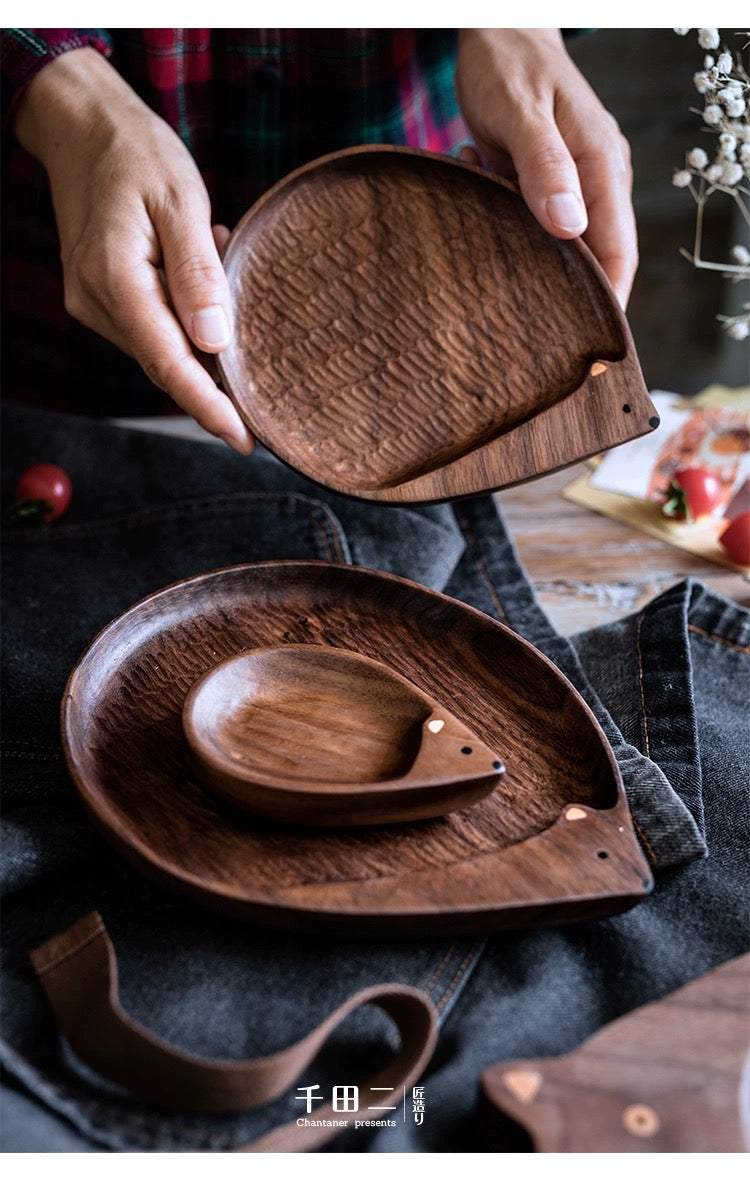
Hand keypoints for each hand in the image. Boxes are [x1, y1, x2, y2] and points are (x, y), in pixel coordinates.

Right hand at [12, 48, 253, 452]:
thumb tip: (216, 341)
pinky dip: (185, 315)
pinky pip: (152, 325)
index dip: (208, 408)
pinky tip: (200, 268)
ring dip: (202, 334)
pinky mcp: (101, 297)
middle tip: (262, 381)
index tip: (243, 438)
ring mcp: (93, 302)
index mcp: (116, 279)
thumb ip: (199, 272)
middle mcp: (97, 301)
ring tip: (221, 264)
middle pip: (166, 365)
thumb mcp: (180, 201)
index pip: (169, 365)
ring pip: (161, 347)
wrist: (81, 125)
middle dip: (214, 380)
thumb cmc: (136, 153)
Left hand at [455, 29, 637, 307]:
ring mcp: (573, 180)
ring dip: (517, 242)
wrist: (496, 28)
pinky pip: (529, 217)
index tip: (588, 344)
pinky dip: (501, 214)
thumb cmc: (508, 62)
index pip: (618, 251)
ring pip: (556, 239)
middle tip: (523, 320)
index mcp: (601, 165)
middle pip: (592, 255)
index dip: (608, 301)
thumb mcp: (521, 111)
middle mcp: (595, 178)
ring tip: (484, 225)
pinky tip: (477, 180)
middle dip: (562, 288)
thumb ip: (543, 166)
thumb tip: (569, 228)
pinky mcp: (545, 180)